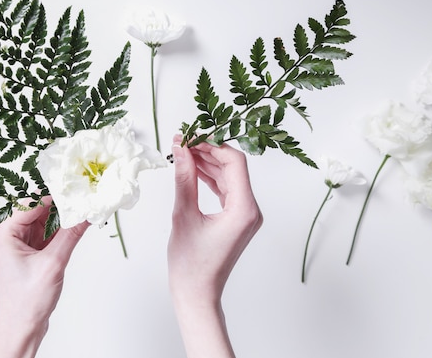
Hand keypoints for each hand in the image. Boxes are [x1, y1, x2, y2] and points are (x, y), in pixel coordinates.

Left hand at [0, 198, 88, 357]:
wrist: (21, 327)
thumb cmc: (26, 302)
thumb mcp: (53, 264)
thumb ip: (71, 234)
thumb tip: (88, 211)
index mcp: (4, 230)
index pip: (34, 201)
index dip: (58, 195)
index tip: (82, 191)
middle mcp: (8, 230)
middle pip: (40, 205)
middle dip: (64, 203)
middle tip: (88, 198)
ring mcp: (20, 238)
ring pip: (47, 215)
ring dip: (66, 214)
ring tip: (88, 209)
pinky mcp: (31, 246)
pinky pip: (50, 228)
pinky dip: (65, 225)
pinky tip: (81, 223)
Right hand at [168, 135, 262, 357]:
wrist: (197, 294)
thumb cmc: (190, 264)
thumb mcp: (183, 215)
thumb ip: (184, 178)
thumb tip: (180, 149)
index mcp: (244, 209)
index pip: (234, 163)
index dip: (211, 145)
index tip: (189, 136)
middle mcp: (251, 210)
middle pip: (233, 167)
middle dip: (208, 151)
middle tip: (182, 141)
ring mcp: (246, 215)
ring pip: (229, 177)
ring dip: (207, 163)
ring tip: (182, 152)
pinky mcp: (238, 219)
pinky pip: (226, 190)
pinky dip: (210, 178)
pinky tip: (192, 169)